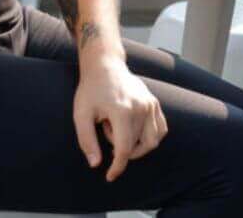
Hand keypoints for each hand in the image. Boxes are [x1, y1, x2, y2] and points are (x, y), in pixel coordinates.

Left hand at [73, 56, 167, 179]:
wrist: (105, 66)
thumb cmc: (91, 90)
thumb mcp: (81, 115)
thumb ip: (86, 141)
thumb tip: (95, 164)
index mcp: (122, 111)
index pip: (125, 149)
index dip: (118, 167)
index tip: (110, 176)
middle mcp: (141, 108)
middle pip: (137, 145)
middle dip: (120, 147)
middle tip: (106, 130)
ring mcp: (151, 104)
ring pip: (153, 140)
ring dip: (137, 145)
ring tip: (119, 129)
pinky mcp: (155, 103)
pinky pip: (161, 129)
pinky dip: (150, 137)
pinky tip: (134, 131)